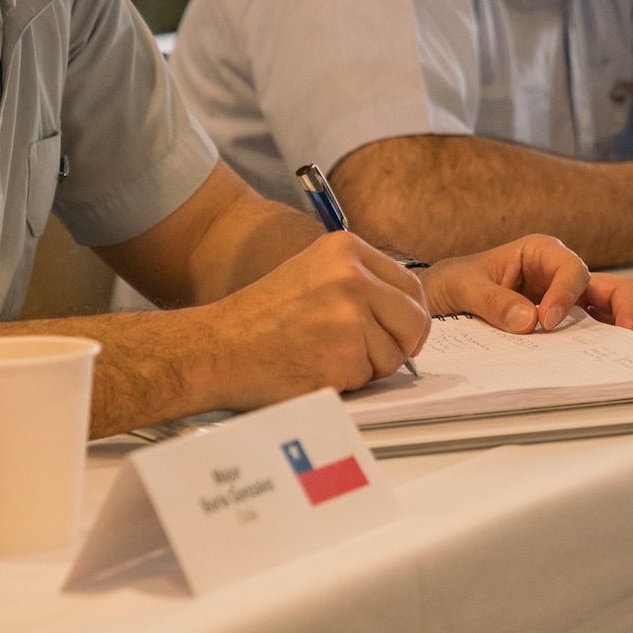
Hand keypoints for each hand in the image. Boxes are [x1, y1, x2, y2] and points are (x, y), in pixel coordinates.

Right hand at [192, 231, 429, 410]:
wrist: (217, 347)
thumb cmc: (260, 319)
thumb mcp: (312, 274)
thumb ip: (360, 283)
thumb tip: (407, 311)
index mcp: (345, 248)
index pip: (411, 287)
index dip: (408, 318)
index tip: (397, 332)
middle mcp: (352, 275)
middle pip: (414, 321)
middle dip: (398, 345)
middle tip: (366, 355)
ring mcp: (350, 315)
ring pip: (394, 355)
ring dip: (367, 367)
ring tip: (324, 356)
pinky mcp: (344, 354)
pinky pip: (369, 379)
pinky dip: (347, 383)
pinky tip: (314, 369)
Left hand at [421, 234, 632, 331]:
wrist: (440, 298)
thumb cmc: (454, 282)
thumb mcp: (464, 286)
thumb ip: (493, 301)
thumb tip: (528, 321)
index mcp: (540, 252)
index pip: (570, 269)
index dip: (565, 294)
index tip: (548, 321)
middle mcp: (560, 275)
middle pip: (609, 285)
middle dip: (625, 306)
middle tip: (626, 333)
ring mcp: (566, 301)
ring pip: (610, 308)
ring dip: (621, 327)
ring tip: (625, 350)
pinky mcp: (563, 324)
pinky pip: (592, 331)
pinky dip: (602, 343)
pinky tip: (602, 359)